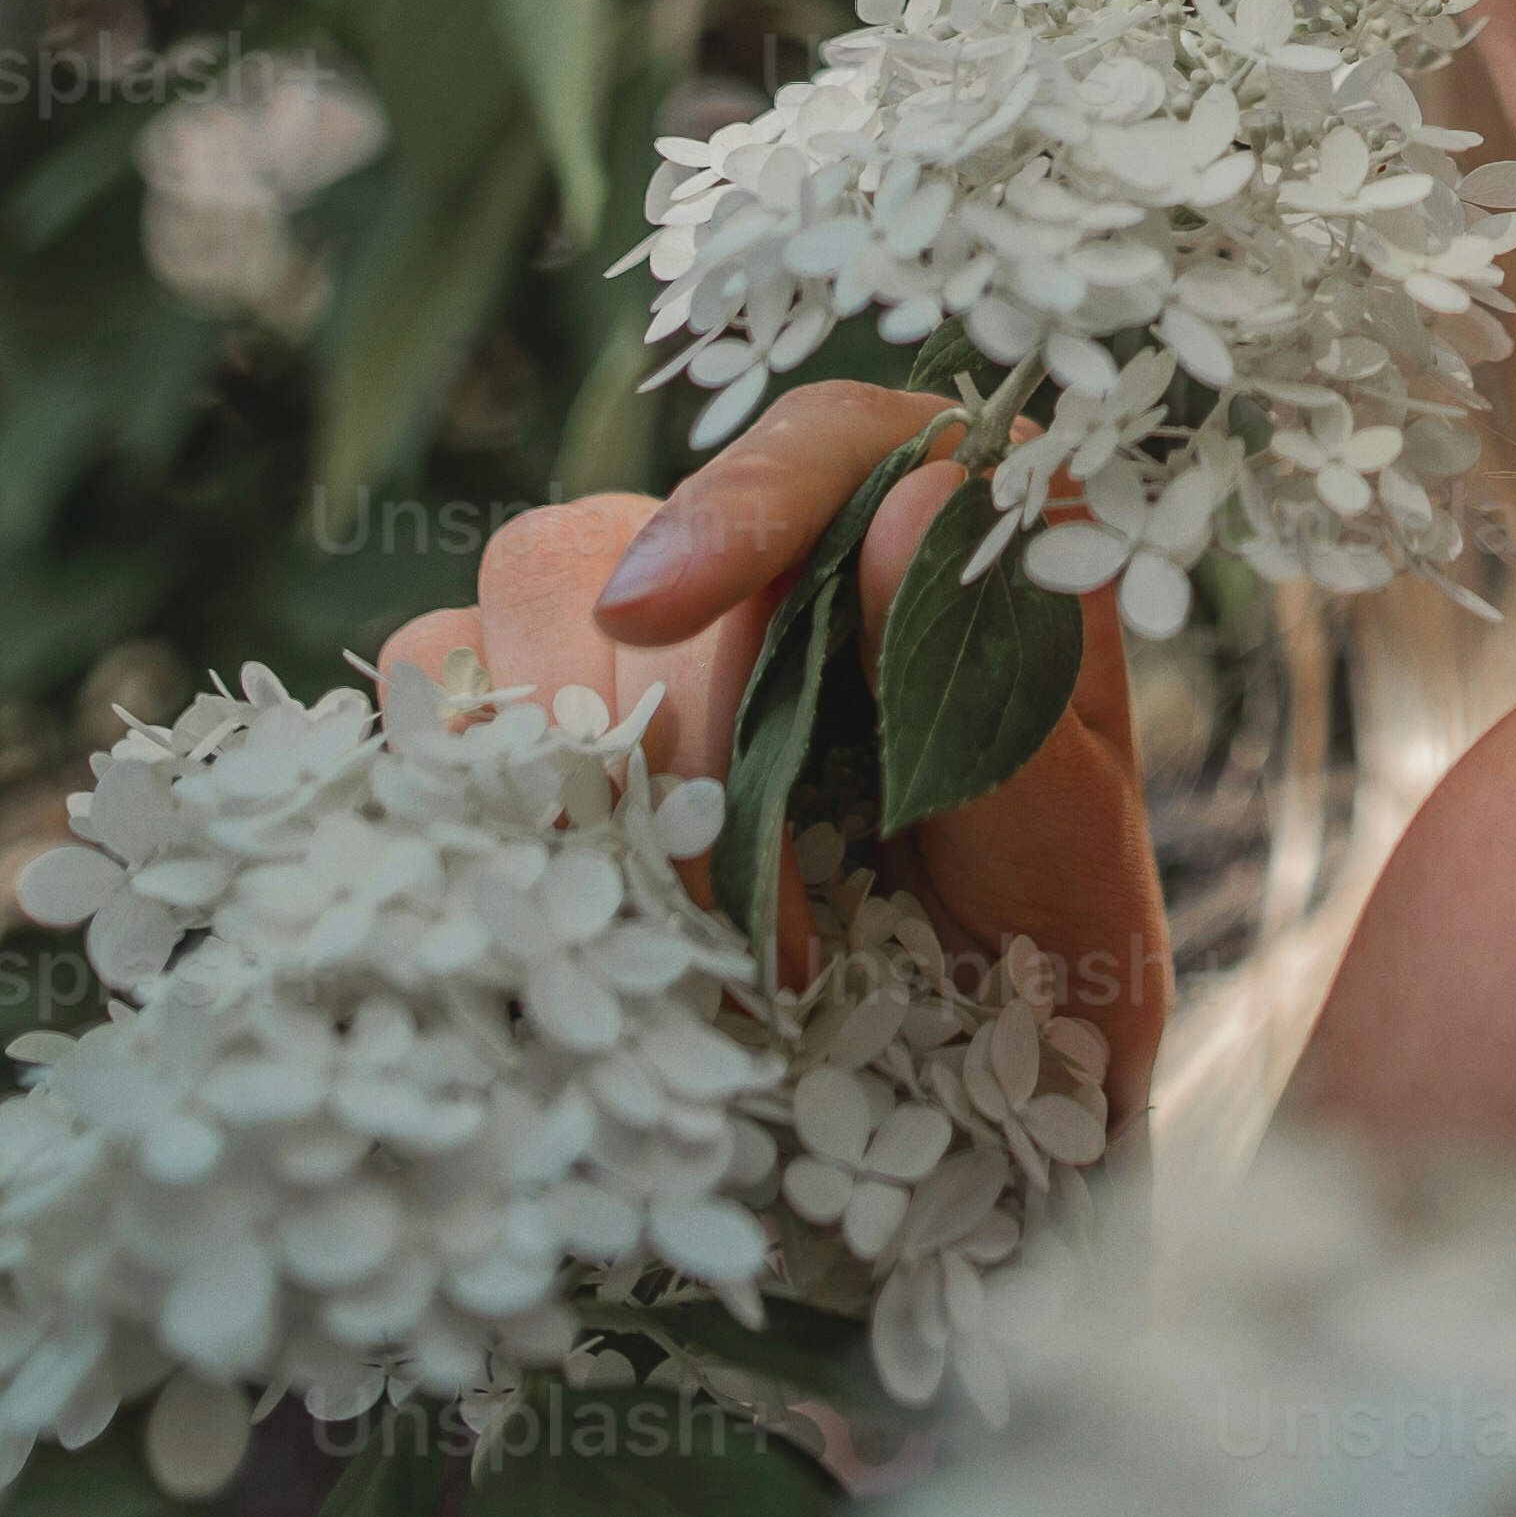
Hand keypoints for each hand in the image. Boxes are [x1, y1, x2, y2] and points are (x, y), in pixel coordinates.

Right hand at [371, 381, 1169, 1129]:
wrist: (982, 1073)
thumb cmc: (1041, 939)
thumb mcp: (1070, 843)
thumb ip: (1001, 691)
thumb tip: (912, 503)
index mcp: (938, 527)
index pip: (821, 443)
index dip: (737, 506)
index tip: (656, 603)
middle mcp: (783, 542)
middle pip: (635, 541)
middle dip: (668, 729)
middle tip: (755, 916)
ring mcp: (652, 620)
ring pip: (518, 597)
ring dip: (563, 756)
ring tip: (669, 918)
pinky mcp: (554, 708)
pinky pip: (445, 688)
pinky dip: (475, 779)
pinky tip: (554, 884)